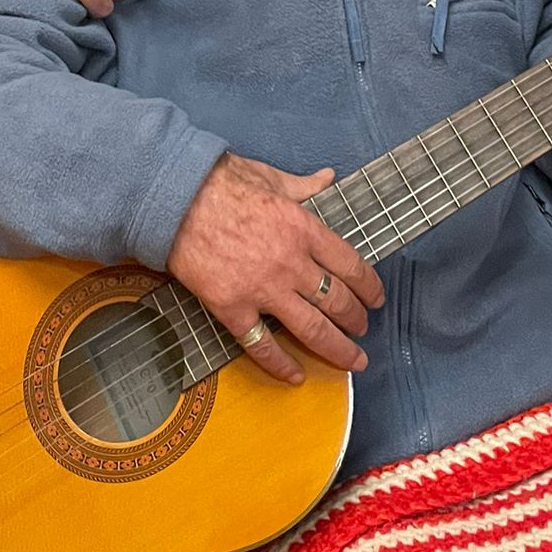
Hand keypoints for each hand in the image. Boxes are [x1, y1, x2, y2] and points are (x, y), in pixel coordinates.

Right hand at [167, 154, 385, 384]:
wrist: (175, 200)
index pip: (350, 265)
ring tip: (352, 360)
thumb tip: (327, 178)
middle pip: (336, 301)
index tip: (375, 298)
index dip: (369, 286)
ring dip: (337, 348)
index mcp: (303, 229)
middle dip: (356, 320)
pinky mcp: (233, 308)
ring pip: (312, 329)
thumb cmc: (223, 183)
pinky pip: (262, 345)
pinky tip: (296, 375)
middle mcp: (290, 263)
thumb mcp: (271, 176)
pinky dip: (282, 365)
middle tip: (363, 330)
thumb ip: (304, 186)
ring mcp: (263, 289)